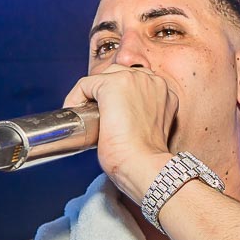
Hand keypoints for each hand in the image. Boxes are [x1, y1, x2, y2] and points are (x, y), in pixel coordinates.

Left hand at [62, 66, 175, 201]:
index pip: (136, 83)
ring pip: (102, 77)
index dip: (121, 98)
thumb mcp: (151, 130)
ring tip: (85, 115)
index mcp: (164, 92)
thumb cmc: (145, 158)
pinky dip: (75, 98)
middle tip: (96, 116)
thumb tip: (121, 116)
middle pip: (119, 75)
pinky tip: (75, 113)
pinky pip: (85, 84)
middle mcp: (152, 81)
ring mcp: (132, 79)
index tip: (111, 116)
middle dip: (106, 93)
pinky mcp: (112, 84)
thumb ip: (143, 115)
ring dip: (91, 95)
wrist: (142, 164)